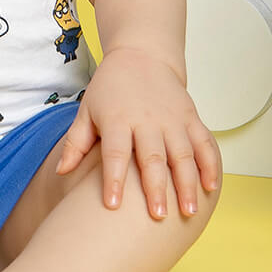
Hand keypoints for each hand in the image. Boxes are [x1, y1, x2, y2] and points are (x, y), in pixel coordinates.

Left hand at [56, 47, 220, 218]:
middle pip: (152, 156)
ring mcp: (172, 118)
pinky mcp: (190, 116)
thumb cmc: (110, 88)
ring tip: (188, 211)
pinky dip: (210, 164)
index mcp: (118, 119)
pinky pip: (204, 142)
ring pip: (182, 153)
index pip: (115, 153)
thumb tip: (60, 172)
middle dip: (156, 188)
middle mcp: (146, 119)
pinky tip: (211, 187)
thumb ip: (76, 142)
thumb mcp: (87, 110)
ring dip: (187, 183)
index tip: (111, 205)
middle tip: (158, 216)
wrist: (141, 56)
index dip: (113, 179)